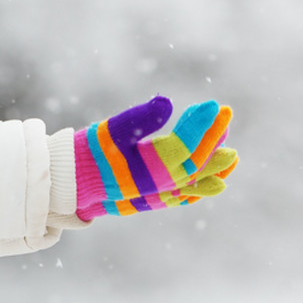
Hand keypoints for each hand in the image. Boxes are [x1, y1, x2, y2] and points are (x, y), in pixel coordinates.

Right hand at [74, 96, 235, 219]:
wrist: (70, 185)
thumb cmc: (87, 154)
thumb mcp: (110, 131)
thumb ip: (139, 118)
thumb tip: (167, 102)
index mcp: (149, 168)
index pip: (185, 144)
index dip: (201, 125)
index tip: (212, 105)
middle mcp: (158, 184)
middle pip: (195, 161)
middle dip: (214, 137)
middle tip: (226, 113)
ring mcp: (157, 195)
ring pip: (195, 181)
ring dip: (215, 167)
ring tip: (233, 157)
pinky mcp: (151, 199)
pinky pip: (184, 196)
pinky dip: (201, 188)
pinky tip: (213, 183)